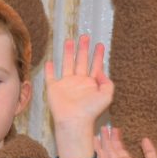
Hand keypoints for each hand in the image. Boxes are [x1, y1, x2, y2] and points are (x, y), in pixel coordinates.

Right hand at [45, 35, 112, 157]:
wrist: (74, 121)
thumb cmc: (91, 111)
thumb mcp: (107, 95)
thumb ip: (107, 82)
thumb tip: (101, 71)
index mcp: (91, 83)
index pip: (95, 65)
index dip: (98, 55)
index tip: (100, 45)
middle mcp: (78, 82)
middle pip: (81, 61)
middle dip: (83, 49)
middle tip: (85, 36)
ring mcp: (66, 85)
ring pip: (67, 64)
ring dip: (68, 53)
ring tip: (70, 40)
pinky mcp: (54, 89)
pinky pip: (50, 77)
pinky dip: (49, 70)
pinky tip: (49, 62)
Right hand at [95, 127, 156, 157]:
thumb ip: (149, 151)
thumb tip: (144, 138)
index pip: (119, 151)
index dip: (117, 140)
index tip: (115, 129)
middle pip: (111, 152)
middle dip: (107, 139)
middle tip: (105, 127)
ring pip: (105, 156)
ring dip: (102, 143)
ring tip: (100, 131)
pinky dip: (99, 154)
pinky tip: (97, 144)